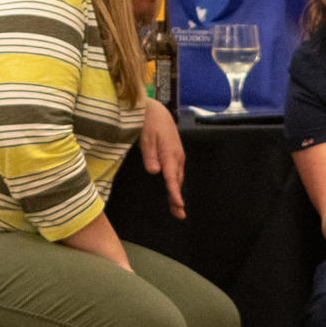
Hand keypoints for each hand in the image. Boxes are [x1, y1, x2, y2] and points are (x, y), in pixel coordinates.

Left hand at [140, 98, 185, 218]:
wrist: (158, 112)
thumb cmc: (150, 124)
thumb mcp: (146, 138)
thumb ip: (149, 155)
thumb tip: (154, 171)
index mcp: (169, 154)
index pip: (172, 177)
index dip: (174, 192)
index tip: (178, 204)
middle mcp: (177, 157)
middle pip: (177, 181)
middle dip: (178, 198)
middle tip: (179, 215)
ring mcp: (177, 156)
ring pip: (178, 178)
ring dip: (177, 193)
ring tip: (177, 209)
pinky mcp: (175, 156)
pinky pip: (176, 173)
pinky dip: (176, 185)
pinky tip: (173, 193)